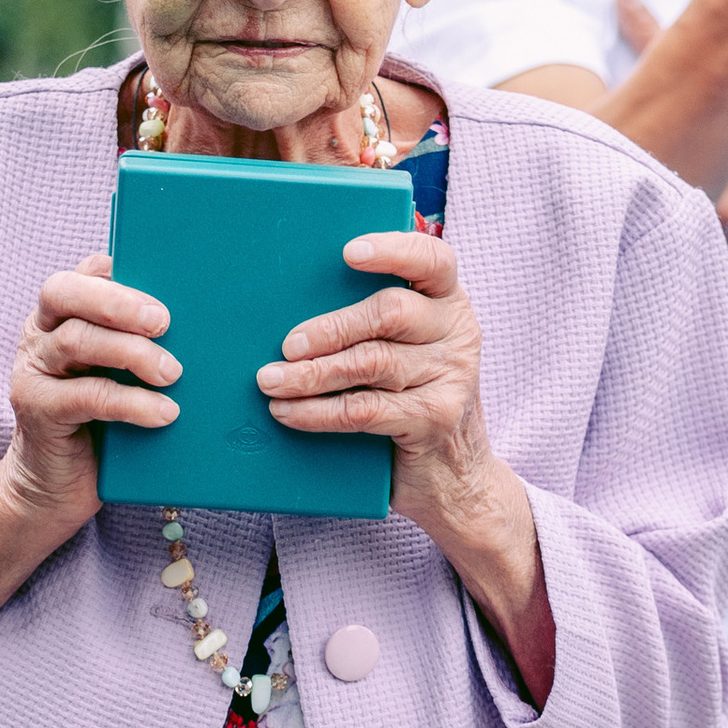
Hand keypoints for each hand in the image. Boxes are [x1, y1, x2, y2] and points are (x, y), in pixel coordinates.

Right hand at [0, 253, 181, 528]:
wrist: (57, 487)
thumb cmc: (101, 425)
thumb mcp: (121, 377)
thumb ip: (141, 345)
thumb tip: (203, 324)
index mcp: (59, 315)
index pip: (82, 273)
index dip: (118, 272)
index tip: (164, 286)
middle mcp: (39, 335)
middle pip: (64, 292)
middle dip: (119, 302)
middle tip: (165, 322)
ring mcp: (33, 371)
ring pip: (75, 340)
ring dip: (132, 352)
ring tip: (173, 373)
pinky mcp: (38, 410)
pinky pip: (85, 396)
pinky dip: (131, 402)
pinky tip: (164, 413)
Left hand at [261, 228, 508, 559]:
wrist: (453, 477)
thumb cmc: (409, 400)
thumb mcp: (404, 352)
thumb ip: (372, 324)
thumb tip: (286, 305)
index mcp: (448, 303)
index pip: (433, 260)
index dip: (393, 249)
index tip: (347, 252)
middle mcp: (457, 333)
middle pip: (390, 312)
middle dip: (331, 327)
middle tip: (287, 344)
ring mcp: (451, 377)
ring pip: (371, 363)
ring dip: (312, 373)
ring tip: (271, 381)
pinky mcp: (435, 419)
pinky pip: (364, 409)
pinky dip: (318, 411)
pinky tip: (287, 412)